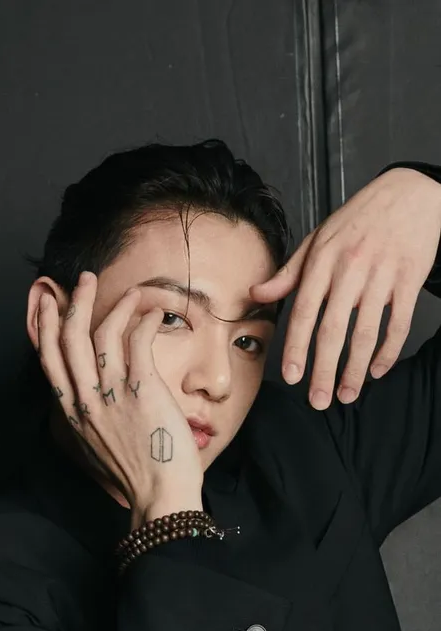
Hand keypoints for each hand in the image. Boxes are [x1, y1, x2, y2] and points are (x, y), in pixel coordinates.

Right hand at [36, 272, 203, 510]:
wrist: (160, 495)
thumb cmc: (137, 474)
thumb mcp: (97, 446)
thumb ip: (90, 420)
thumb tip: (91, 402)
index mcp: (73, 413)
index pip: (50, 359)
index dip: (47, 326)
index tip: (50, 303)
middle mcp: (86, 400)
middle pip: (70, 338)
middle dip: (75, 302)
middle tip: (84, 280)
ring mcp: (112, 394)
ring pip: (103, 334)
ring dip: (116, 305)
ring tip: (133, 291)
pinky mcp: (143, 389)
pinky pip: (138, 341)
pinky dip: (145, 322)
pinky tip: (154, 315)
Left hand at [250, 167, 440, 408]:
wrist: (409, 193)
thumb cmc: (358, 219)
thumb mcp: (318, 239)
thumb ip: (288, 272)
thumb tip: (255, 295)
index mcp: (323, 260)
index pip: (305, 311)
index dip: (297, 347)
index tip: (292, 377)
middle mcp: (351, 269)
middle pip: (334, 329)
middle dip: (323, 369)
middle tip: (318, 401)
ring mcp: (382, 275)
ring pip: (367, 332)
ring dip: (356, 369)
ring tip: (347, 395)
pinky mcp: (409, 280)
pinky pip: (399, 323)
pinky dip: (389, 351)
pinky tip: (378, 370)